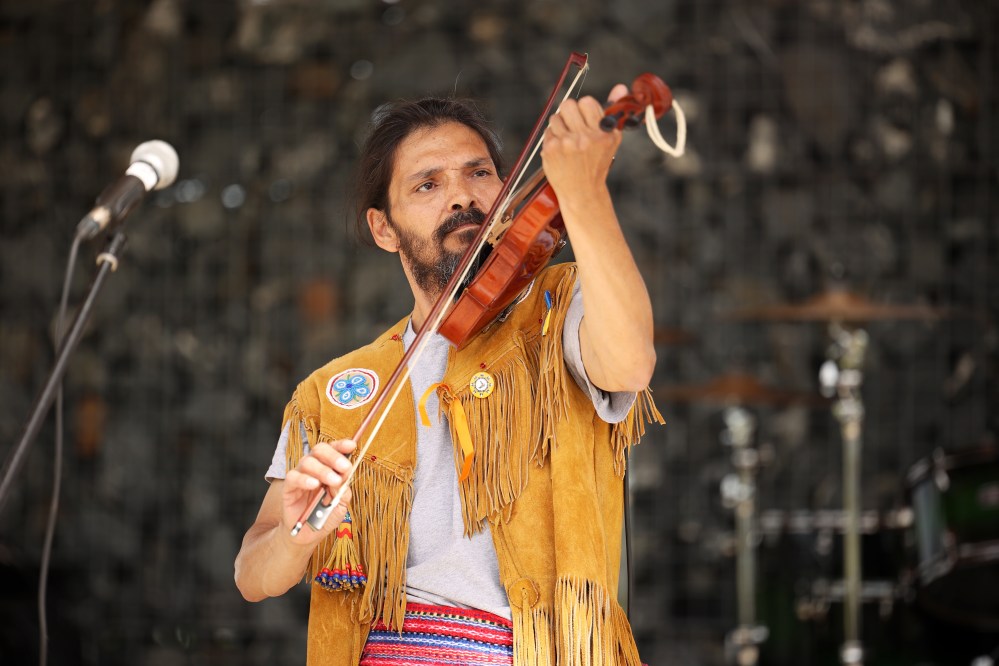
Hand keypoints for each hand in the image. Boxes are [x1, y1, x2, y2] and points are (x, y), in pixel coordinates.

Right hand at [282, 439, 355, 545]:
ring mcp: (300, 476)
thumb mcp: (341, 505)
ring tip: (333, 482)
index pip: (333, 450)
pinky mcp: (288, 488)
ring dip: (323, 470)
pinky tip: (314, 485)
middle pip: (319, 450)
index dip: (341, 446)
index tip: (351, 446)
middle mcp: (314, 468)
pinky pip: (293, 477)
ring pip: (307, 462)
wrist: (308, 535)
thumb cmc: (325, 516)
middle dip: (333, 456)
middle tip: (344, 468)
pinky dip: (304, 479)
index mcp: (329, 468)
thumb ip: (343, 491)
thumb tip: (344, 477)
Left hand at [540, 83, 629, 202]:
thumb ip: (613, 112)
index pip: (587, 102)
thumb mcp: (610, 140)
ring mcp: (567, 144)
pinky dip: (552, 137)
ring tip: (566, 139)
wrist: (582, 192)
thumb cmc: (597, 164)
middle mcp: (586, 138)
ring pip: (556, 116)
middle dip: (568, 112)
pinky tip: (559, 149)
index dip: (583, 109)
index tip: (584, 119)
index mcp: (603, 133)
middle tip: (571, 124)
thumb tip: (620, 86)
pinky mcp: (551, 150)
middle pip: (568, 104)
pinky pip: (548, 131)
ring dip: (559, 125)